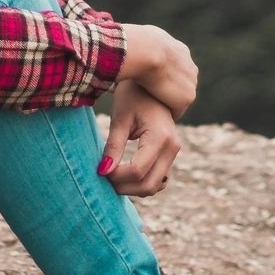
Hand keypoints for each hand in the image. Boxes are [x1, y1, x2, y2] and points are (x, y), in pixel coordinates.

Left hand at [98, 80, 182, 196]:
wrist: (152, 86)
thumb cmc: (132, 98)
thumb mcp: (120, 120)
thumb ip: (113, 146)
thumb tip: (103, 172)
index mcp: (160, 137)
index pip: (137, 170)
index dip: (116, 176)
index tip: (100, 170)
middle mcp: (172, 148)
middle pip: (148, 184)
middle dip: (124, 187)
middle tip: (104, 178)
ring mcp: (174, 153)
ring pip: (154, 186)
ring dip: (133, 188)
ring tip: (113, 176)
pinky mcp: (171, 156)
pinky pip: (158, 180)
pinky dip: (142, 183)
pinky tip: (125, 174)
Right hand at [116, 23, 197, 119]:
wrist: (147, 52)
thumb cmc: (139, 43)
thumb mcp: (145, 35)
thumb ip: (147, 41)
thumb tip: (137, 39)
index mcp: (181, 52)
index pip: (175, 68)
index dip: (162, 76)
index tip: (149, 81)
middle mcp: (190, 68)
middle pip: (180, 84)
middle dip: (168, 90)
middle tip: (149, 97)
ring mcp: (190, 84)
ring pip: (179, 98)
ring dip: (167, 102)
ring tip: (151, 107)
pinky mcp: (186, 98)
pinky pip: (177, 111)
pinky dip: (167, 113)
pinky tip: (154, 114)